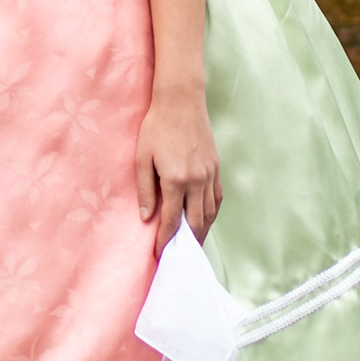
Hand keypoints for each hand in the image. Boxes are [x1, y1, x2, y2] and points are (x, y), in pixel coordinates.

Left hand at [136, 87, 220, 247]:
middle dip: (186, 243)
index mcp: (176, 180)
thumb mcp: (142, 158)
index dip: (165, 240)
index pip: (172, 220)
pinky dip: (211, 214)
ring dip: (201, 232)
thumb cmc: (156, 127)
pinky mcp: (216, 168)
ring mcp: (210, 175)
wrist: (181, 101)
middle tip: (177, 259)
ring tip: (191, 246)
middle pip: (195, 223)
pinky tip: (204, 221)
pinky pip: (217, 199)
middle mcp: (197, 181)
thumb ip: (145, 189)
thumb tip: (147, 217)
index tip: (159, 255)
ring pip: (209, 213)